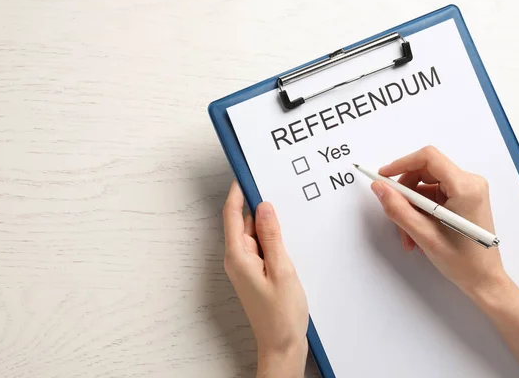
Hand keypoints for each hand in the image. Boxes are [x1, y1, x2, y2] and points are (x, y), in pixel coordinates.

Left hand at [223, 181, 307, 377]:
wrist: (282, 345)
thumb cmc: (281, 315)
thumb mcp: (282, 269)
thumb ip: (272, 236)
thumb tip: (264, 207)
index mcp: (238, 256)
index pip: (232, 214)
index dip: (237, 192)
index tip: (245, 173)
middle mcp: (237, 258)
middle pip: (243, 221)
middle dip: (257, 204)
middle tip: (275, 187)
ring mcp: (246, 266)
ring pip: (253, 233)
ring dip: (266, 223)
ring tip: (286, 213)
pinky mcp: (256, 271)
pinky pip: (260, 246)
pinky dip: (271, 237)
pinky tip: (285, 236)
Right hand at [370, 146, 507, 298]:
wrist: (484, 279)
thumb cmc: (462, 261)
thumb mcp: (423, 234)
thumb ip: (398, 208)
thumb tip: (379, 187)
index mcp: (465, 187)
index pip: (428, 158)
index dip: (401, 163)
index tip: (384, 177)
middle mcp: (470, 183)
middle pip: (424, 172)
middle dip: (405, 193)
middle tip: (395, 214)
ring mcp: (467, 191)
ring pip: (425, 186)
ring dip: (411, 207)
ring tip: (408, 234)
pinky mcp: (463, 199)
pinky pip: (432, 196)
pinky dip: (420, 211)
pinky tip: (417, 231)